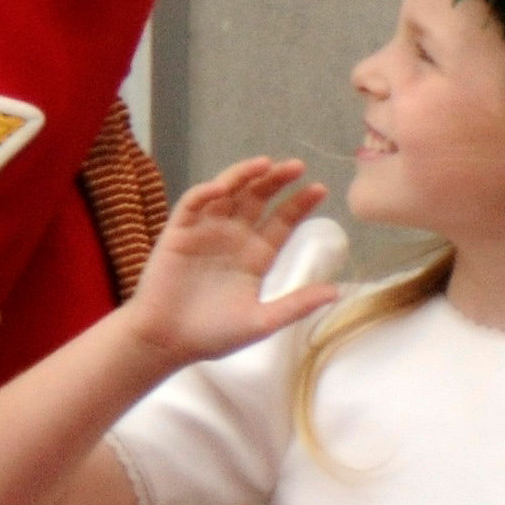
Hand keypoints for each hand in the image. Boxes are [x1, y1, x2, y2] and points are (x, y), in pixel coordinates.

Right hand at [124, 156, 338, 365]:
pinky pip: (192, 203)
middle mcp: (232, 237)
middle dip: (276, 181)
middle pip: (257, 199)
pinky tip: (223, 188)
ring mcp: (205, 231)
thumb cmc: (213, 334)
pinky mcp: (178, 232)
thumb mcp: (262, 321)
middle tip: (296, 166)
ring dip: (243, 176)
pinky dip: (206, 192)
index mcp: (255, 256)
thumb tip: (336, 292)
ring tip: (264, 164)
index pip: (281, 222)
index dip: (299, 204)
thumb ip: (295, 304)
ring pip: (227, 193)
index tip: (320, 189)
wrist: (168, 341)